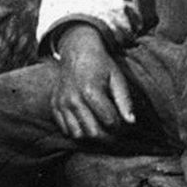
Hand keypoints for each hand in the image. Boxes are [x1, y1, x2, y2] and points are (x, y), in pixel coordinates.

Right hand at [50, 23, 133, 141]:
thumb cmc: (100, 64)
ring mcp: (61, 103)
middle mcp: (73, 99)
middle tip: (115, 132)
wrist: (76, 50)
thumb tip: (131, 122)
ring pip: (77, 134)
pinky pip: (65, 129)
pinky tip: (86, 123)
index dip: (120, 127)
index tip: (124, 124)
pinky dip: (76, 131)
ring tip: (101, 129)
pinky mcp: (54, 105)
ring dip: (91, 136)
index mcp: (90, 91)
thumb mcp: (117, 78)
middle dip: (108, 136)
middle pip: (93, 132)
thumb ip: (125, 101)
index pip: (109, 121)